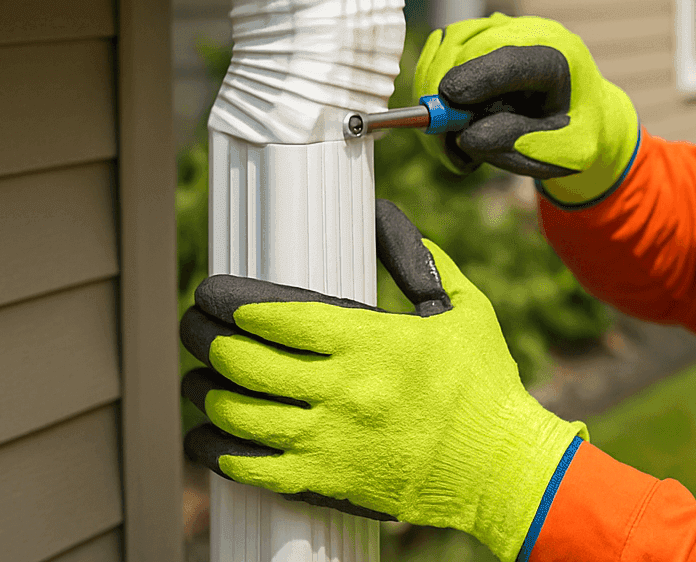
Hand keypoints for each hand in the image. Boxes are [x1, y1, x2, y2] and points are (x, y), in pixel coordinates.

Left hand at [180, 200, 586, 559]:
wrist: (501, 468)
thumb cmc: (485, 386)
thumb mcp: (463, 308)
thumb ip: (419, 258)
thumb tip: (384, 213)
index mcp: (372, 342)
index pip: (277, 315)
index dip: (232, 300)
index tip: (211, 290)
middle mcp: (343, 391)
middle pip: (243, 360)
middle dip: (205, 337)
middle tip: (194, 325)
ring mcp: (329, 442)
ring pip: (237, 413)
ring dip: (203, 391)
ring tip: (194, 377)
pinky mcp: (325, 483)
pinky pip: (249, 468)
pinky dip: (215, 450)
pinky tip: (205, 434)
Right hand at [413, 13, 639, 204]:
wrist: (580, 112)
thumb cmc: (576, 133)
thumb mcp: (566, 152)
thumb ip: (520, 144)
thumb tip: (467, 137)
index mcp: (561, 60)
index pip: (515, 58)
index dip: (480, 75)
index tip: (450, 96)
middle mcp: (529, 33)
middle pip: (471, 48)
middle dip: (447, 97)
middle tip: (446, 145)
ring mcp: (501, 29)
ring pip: (448, 47)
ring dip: (436, 94)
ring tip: (453, 142)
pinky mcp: (477, 35)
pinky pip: (439, 53)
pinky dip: (432, 87)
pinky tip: (451, 122)